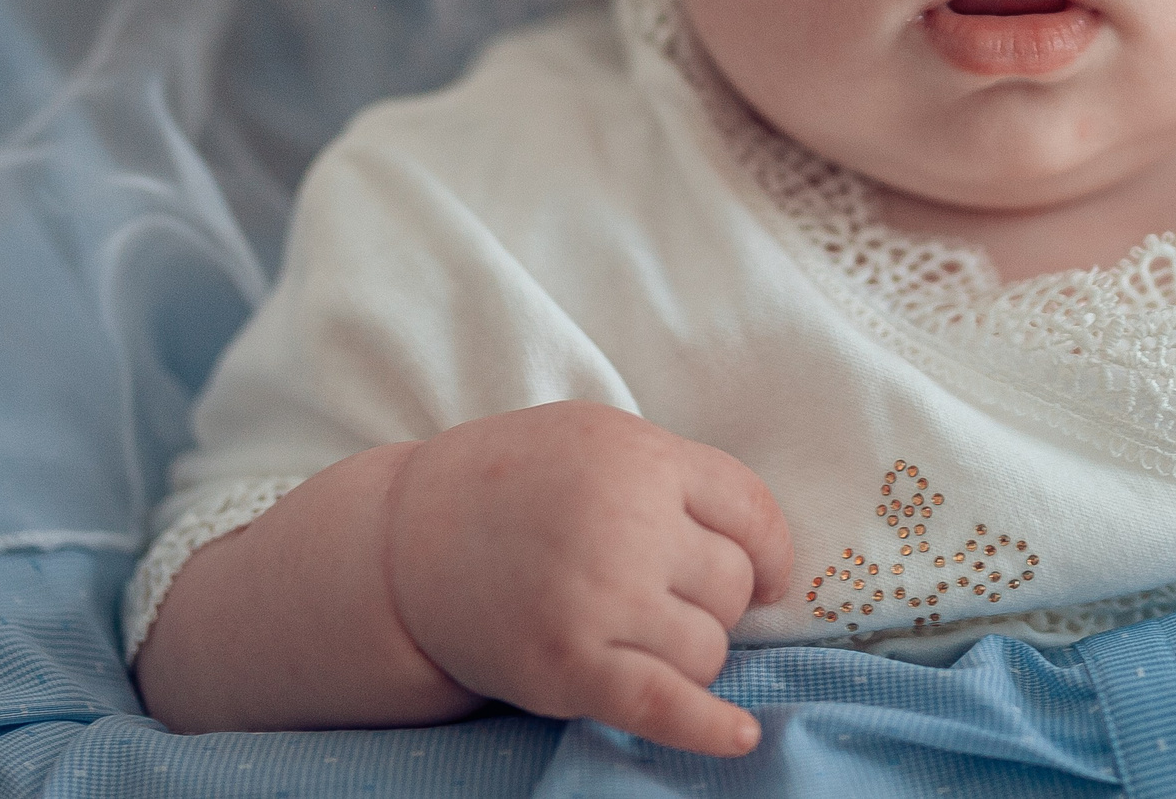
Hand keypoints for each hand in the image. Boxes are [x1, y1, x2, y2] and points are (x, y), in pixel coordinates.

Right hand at [385, 402, 793, 756]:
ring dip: (690, 651)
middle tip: (666, 598)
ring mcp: (598, 599)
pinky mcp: (568, 667)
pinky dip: (709, 728)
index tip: (763, 574)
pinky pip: (663, 705)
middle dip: (715, 600)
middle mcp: (626, 526)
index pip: (752, 513)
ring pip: (707, 648)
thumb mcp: (599, 440)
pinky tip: (739, 736)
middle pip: (732, 585)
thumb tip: (762, 548)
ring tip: (640, 635)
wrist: (407, 542)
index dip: (768, 552)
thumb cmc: (517, 484)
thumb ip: (676, 474)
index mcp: (641, 460)